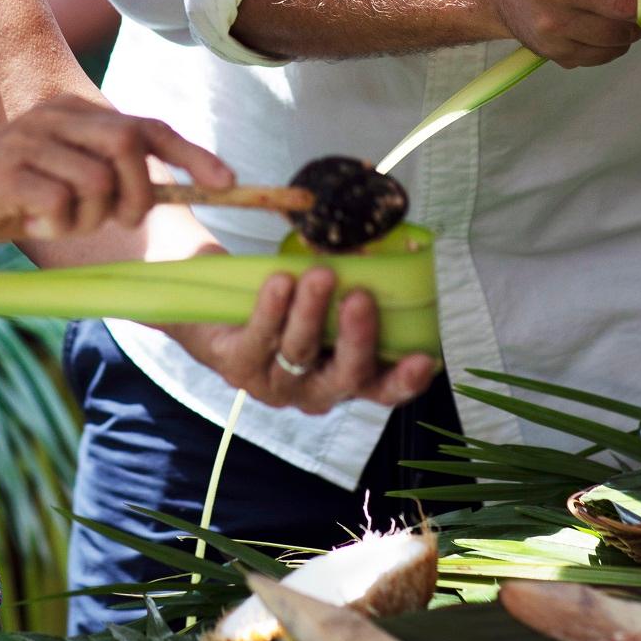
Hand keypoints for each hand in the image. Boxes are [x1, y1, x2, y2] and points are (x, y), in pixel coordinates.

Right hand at [0, 96, 231, 255]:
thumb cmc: (7, 195)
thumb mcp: (65, 178)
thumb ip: (109, 175)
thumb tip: (169, 192)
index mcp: (75, 112)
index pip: (148, 127)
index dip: (192, 155)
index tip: (227, 183)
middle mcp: (54, 115)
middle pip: (129, 147)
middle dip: (138, 195)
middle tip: (118, 221)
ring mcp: (27, 139)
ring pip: (97, 182)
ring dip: (89, 219)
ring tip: (60, 222)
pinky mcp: (3, 172)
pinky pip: (58, 203)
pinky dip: (57, 226)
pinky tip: (32, 225)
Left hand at [174, 267, 437, 412]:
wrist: (215, 307)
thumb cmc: (287, 302)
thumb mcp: (325, 296)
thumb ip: (350, 284)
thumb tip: (374, 249)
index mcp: (346, 377)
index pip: (383, 389)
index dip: (405, 380)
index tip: (425, 358)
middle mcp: (315, 391)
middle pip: (345, 376)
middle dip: (357, 338)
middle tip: (361, 297)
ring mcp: (275, 384)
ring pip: (299, 353)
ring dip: (311, 312)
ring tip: (319, 274)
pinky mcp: (238, 368)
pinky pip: (259, 339)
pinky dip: (272, 309)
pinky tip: (280, 282)